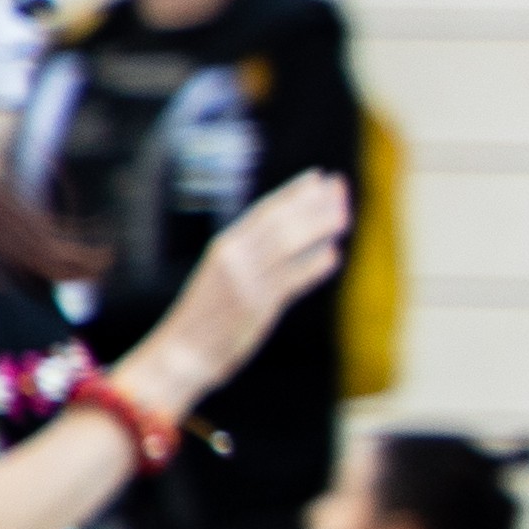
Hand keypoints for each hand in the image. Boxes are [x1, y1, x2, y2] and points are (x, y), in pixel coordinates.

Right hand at [131, 172, 351, 408]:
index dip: (293, 193)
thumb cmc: (208, 316)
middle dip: (312, 202)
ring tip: (344, 215)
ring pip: (288, 245)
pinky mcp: (257, 305)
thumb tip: (296, 240)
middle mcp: (235, 257)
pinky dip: (313, 266)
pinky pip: (291, 280)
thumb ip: (255, 258)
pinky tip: (334, 255)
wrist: (184, 351)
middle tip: (340, 185)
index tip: (318, 177)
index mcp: (226, 246)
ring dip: (319, 227)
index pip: (265, 212)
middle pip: (280, 222)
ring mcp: (246, 280)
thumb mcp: (226, 276)